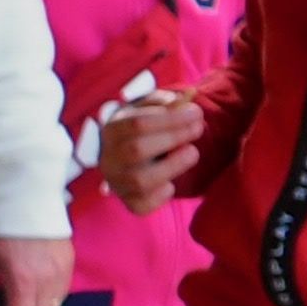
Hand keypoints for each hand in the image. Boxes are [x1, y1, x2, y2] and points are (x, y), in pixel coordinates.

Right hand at [103, 91, 207, 210]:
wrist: (128, 158)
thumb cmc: (143, 130)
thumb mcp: (148, 110)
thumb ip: (164, 103)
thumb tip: (183, 100)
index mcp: (111, 131)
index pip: (138, 124)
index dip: (170, 118)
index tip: (196, 112)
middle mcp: (109, 158)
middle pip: (137, 150)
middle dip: (174, 137)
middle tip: (198, 128)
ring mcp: (116, 183)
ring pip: (141, 180)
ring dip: (173, 165)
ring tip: (192, 152)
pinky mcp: (128, 203)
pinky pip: (143, 205)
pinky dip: (161, 196)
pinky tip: (171, 182)